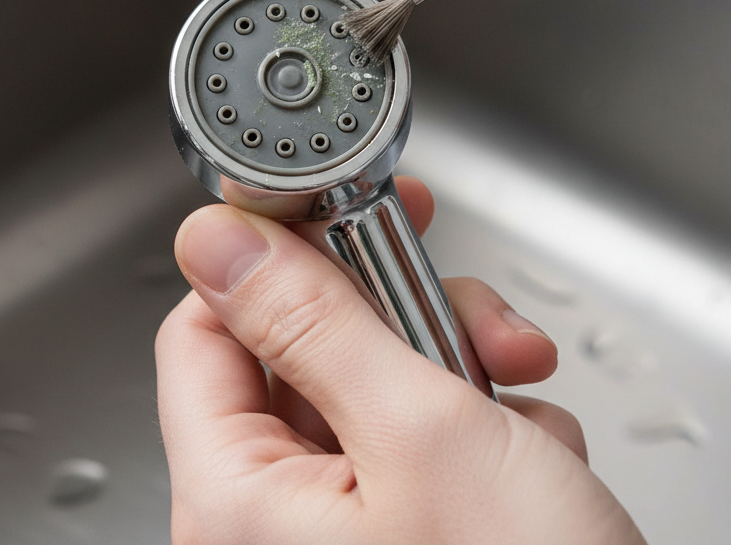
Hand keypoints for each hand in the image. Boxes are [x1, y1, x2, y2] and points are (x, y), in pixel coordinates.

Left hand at [156, 176, 645, 543]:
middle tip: (454, 312)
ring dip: (462, 369)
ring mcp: (349, 521)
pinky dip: (487, 423)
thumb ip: (314, 323)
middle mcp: (278, 516)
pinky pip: (427, 427)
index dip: (269, 262)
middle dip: (402, 316)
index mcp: (237, 499)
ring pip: (381, 377)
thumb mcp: (420, 433)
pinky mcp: (410, 522)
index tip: (336, 219)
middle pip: (308, 345)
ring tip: (514, 401)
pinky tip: (530, 456)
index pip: (204, 327)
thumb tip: (217, 239)